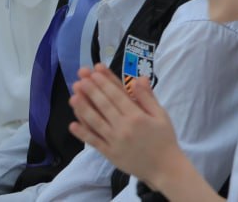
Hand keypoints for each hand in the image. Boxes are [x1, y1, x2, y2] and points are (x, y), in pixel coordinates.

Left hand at [68, 65, 185, 190]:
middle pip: (104, 105)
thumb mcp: (161, 115)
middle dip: (91, 91)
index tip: (95, 71)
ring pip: (95, 122)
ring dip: (83, 109)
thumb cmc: (164, 138)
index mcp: (137, 116)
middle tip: (80, 79)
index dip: (105, 82)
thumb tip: (138, 79)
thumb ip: (148, 97)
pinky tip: (73, 125)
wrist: (164, 167)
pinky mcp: (109, 153)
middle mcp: (123, 127)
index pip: (117, 95)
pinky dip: (83, 134)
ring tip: (73, 96)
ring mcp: (114, 141)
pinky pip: (94, 142)